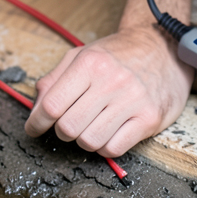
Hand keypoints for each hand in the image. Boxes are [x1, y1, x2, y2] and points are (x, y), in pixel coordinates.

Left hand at [24, 25, 193, 157]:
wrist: (163, 48)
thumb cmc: (118, 55)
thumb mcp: (81, 55)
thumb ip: (54, 80)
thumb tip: (36, 110)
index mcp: (90, 63)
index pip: (52, 105)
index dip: (36, 122)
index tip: (33, 128)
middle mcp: (111, 81)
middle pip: (68, 127)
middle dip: (62, 131)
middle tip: (69, 124)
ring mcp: (132, 100)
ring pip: (90, 141)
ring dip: (84, 139)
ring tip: (91, 126)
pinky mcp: (149, 118)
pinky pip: (115, 149)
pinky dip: (105, 147)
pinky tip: (108, 132)